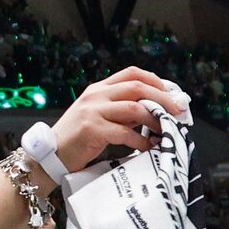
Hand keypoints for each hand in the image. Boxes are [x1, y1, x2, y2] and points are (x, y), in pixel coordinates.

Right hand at [45, 67, 184, 172]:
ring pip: (135, 108)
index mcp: (98, 90)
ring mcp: (92, 111)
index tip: (172, 94)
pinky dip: (141, 141)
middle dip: (163, 99)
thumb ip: (121, 110)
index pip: (132, 73)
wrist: (50, 155)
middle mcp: (95, 96)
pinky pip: (125, 133)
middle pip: (137, 87)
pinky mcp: (91, 129)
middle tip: (178, 111)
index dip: (156, 81)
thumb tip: (154, 111)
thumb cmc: (77, 139)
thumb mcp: (99, 117)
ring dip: (155, 120)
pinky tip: (148, 147)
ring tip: (166, 130)